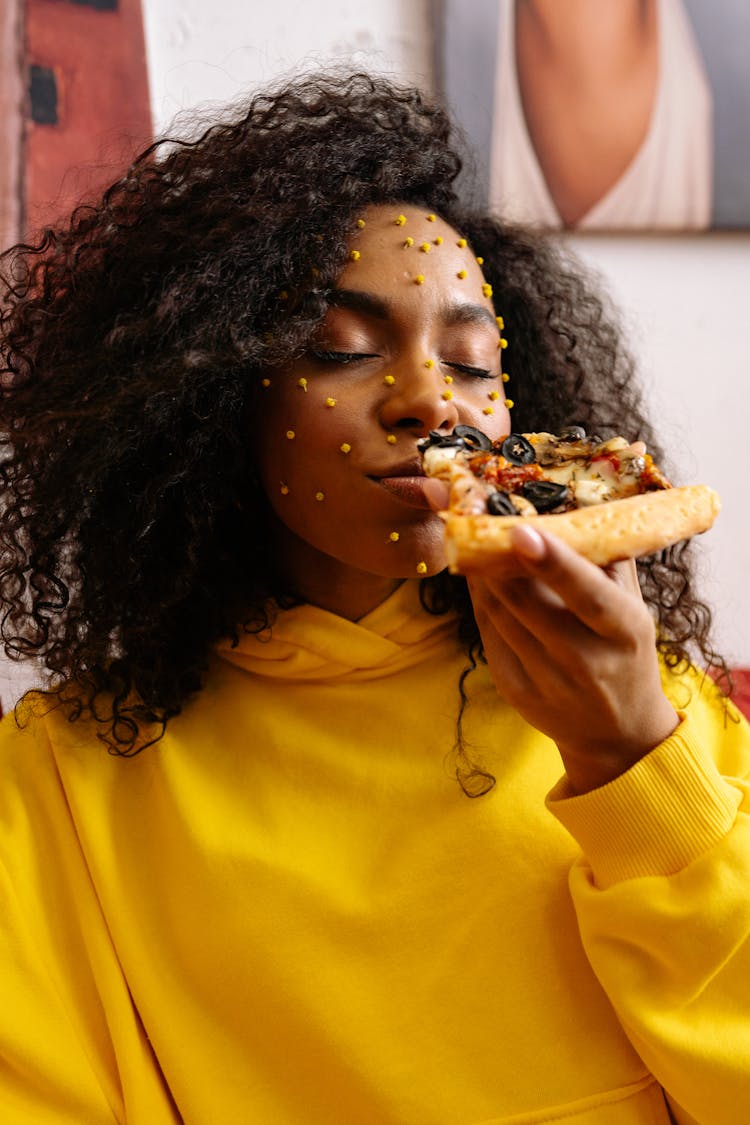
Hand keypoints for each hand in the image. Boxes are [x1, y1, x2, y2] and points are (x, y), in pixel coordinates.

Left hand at [467, 524, 678, 793]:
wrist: (618, 733)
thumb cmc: (625, 653)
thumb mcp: (633, 608)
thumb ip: (607, 562)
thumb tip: (572, 509)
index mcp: (624, 631)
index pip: (586, 593)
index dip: (553, 563)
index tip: (521, 531)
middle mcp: (587, 661)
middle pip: (528, 604)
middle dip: (498, 562)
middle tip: (480, 522)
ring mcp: (549, 683)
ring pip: (502, 617)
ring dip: (484, 578)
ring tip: (477, 546)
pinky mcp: (517, 694)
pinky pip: (490, 638)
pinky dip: (483, 606)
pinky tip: (482, 584)